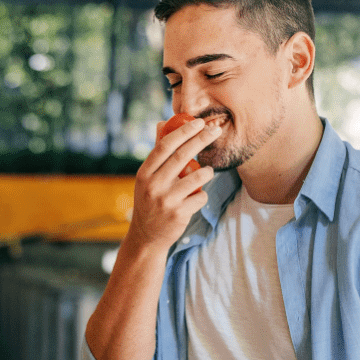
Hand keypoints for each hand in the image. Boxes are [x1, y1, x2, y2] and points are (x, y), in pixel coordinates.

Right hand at [127, 118, 220, 249]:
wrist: (147, 236)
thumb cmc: (149, 201)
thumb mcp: (147, 178)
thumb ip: (157, 152)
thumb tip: (162, 123)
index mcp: (144, 174)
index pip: (165, 146)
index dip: (183, 131)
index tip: (198, 122)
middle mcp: (153, 186)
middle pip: (182, 156)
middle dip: (202, 139)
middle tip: (216, 130)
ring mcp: (166, 201)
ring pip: (197, 177)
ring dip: (207, 171)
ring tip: (207, 172)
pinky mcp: (179, 214)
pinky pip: (200, 197)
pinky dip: (202, 195)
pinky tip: (196, 197)